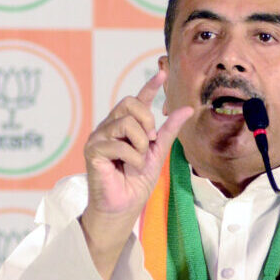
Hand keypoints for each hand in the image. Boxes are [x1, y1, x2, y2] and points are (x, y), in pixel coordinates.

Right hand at [81, 70, 192, 279]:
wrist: (124, 207)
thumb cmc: (136, 183)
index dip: (150, 86)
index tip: (163, 73)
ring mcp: (99, 137)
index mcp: (125, 127)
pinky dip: (132, 158)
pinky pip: (119, 144)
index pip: (137, 101)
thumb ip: (169, 130)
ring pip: (126, 123)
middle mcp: (110, 127)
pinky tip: (128, 169)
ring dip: (140, 145)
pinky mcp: (93, 150)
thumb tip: (187, 108)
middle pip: (130, 103)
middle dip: (147, 122)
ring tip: (137, 161)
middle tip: (149, 144)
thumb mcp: (158, 153)